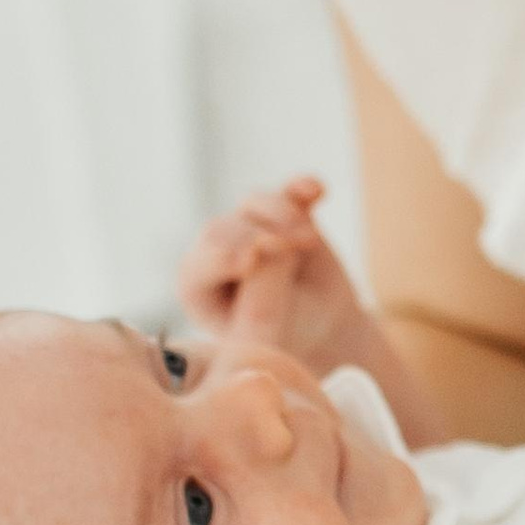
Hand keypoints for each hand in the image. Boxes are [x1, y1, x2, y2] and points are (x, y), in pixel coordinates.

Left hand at [179, 177, 364, 368]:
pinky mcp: (282, 212)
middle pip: (223, 229)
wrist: (326, 328)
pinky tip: (316, 190)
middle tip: (285, 246)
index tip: (249, 261)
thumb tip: (269, 245)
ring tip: (310, 240)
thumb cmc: (289, 335)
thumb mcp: (271, 328)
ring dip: (281, 216)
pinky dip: (300, 188)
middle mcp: (216, 251)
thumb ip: (261, 292)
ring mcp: (249, 227)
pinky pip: (288, 191)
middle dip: (255, 235)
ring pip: (254, 205)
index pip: (198, 266)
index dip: (220, 258)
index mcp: (198, 288)